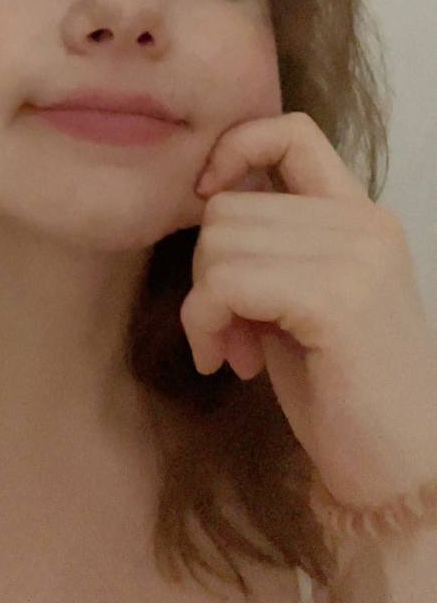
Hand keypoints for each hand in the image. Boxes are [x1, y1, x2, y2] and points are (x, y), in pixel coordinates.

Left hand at [181, 112, 436, 507]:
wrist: (399, 469)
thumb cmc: (343, 390)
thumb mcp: (300, 298)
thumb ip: (269, 246)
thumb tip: (203, 207)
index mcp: (360, 215)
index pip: (289, 132)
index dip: (234, 151)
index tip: (207, 202)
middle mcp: (364, 223)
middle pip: (227, 206)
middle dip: (207, 272)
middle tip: (229, 331)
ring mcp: (355, 257)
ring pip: (217, 243)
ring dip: (204, 306)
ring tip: (237, 351)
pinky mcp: (335, 300)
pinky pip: (224, 284)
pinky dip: (206, 325)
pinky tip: (231, 364)